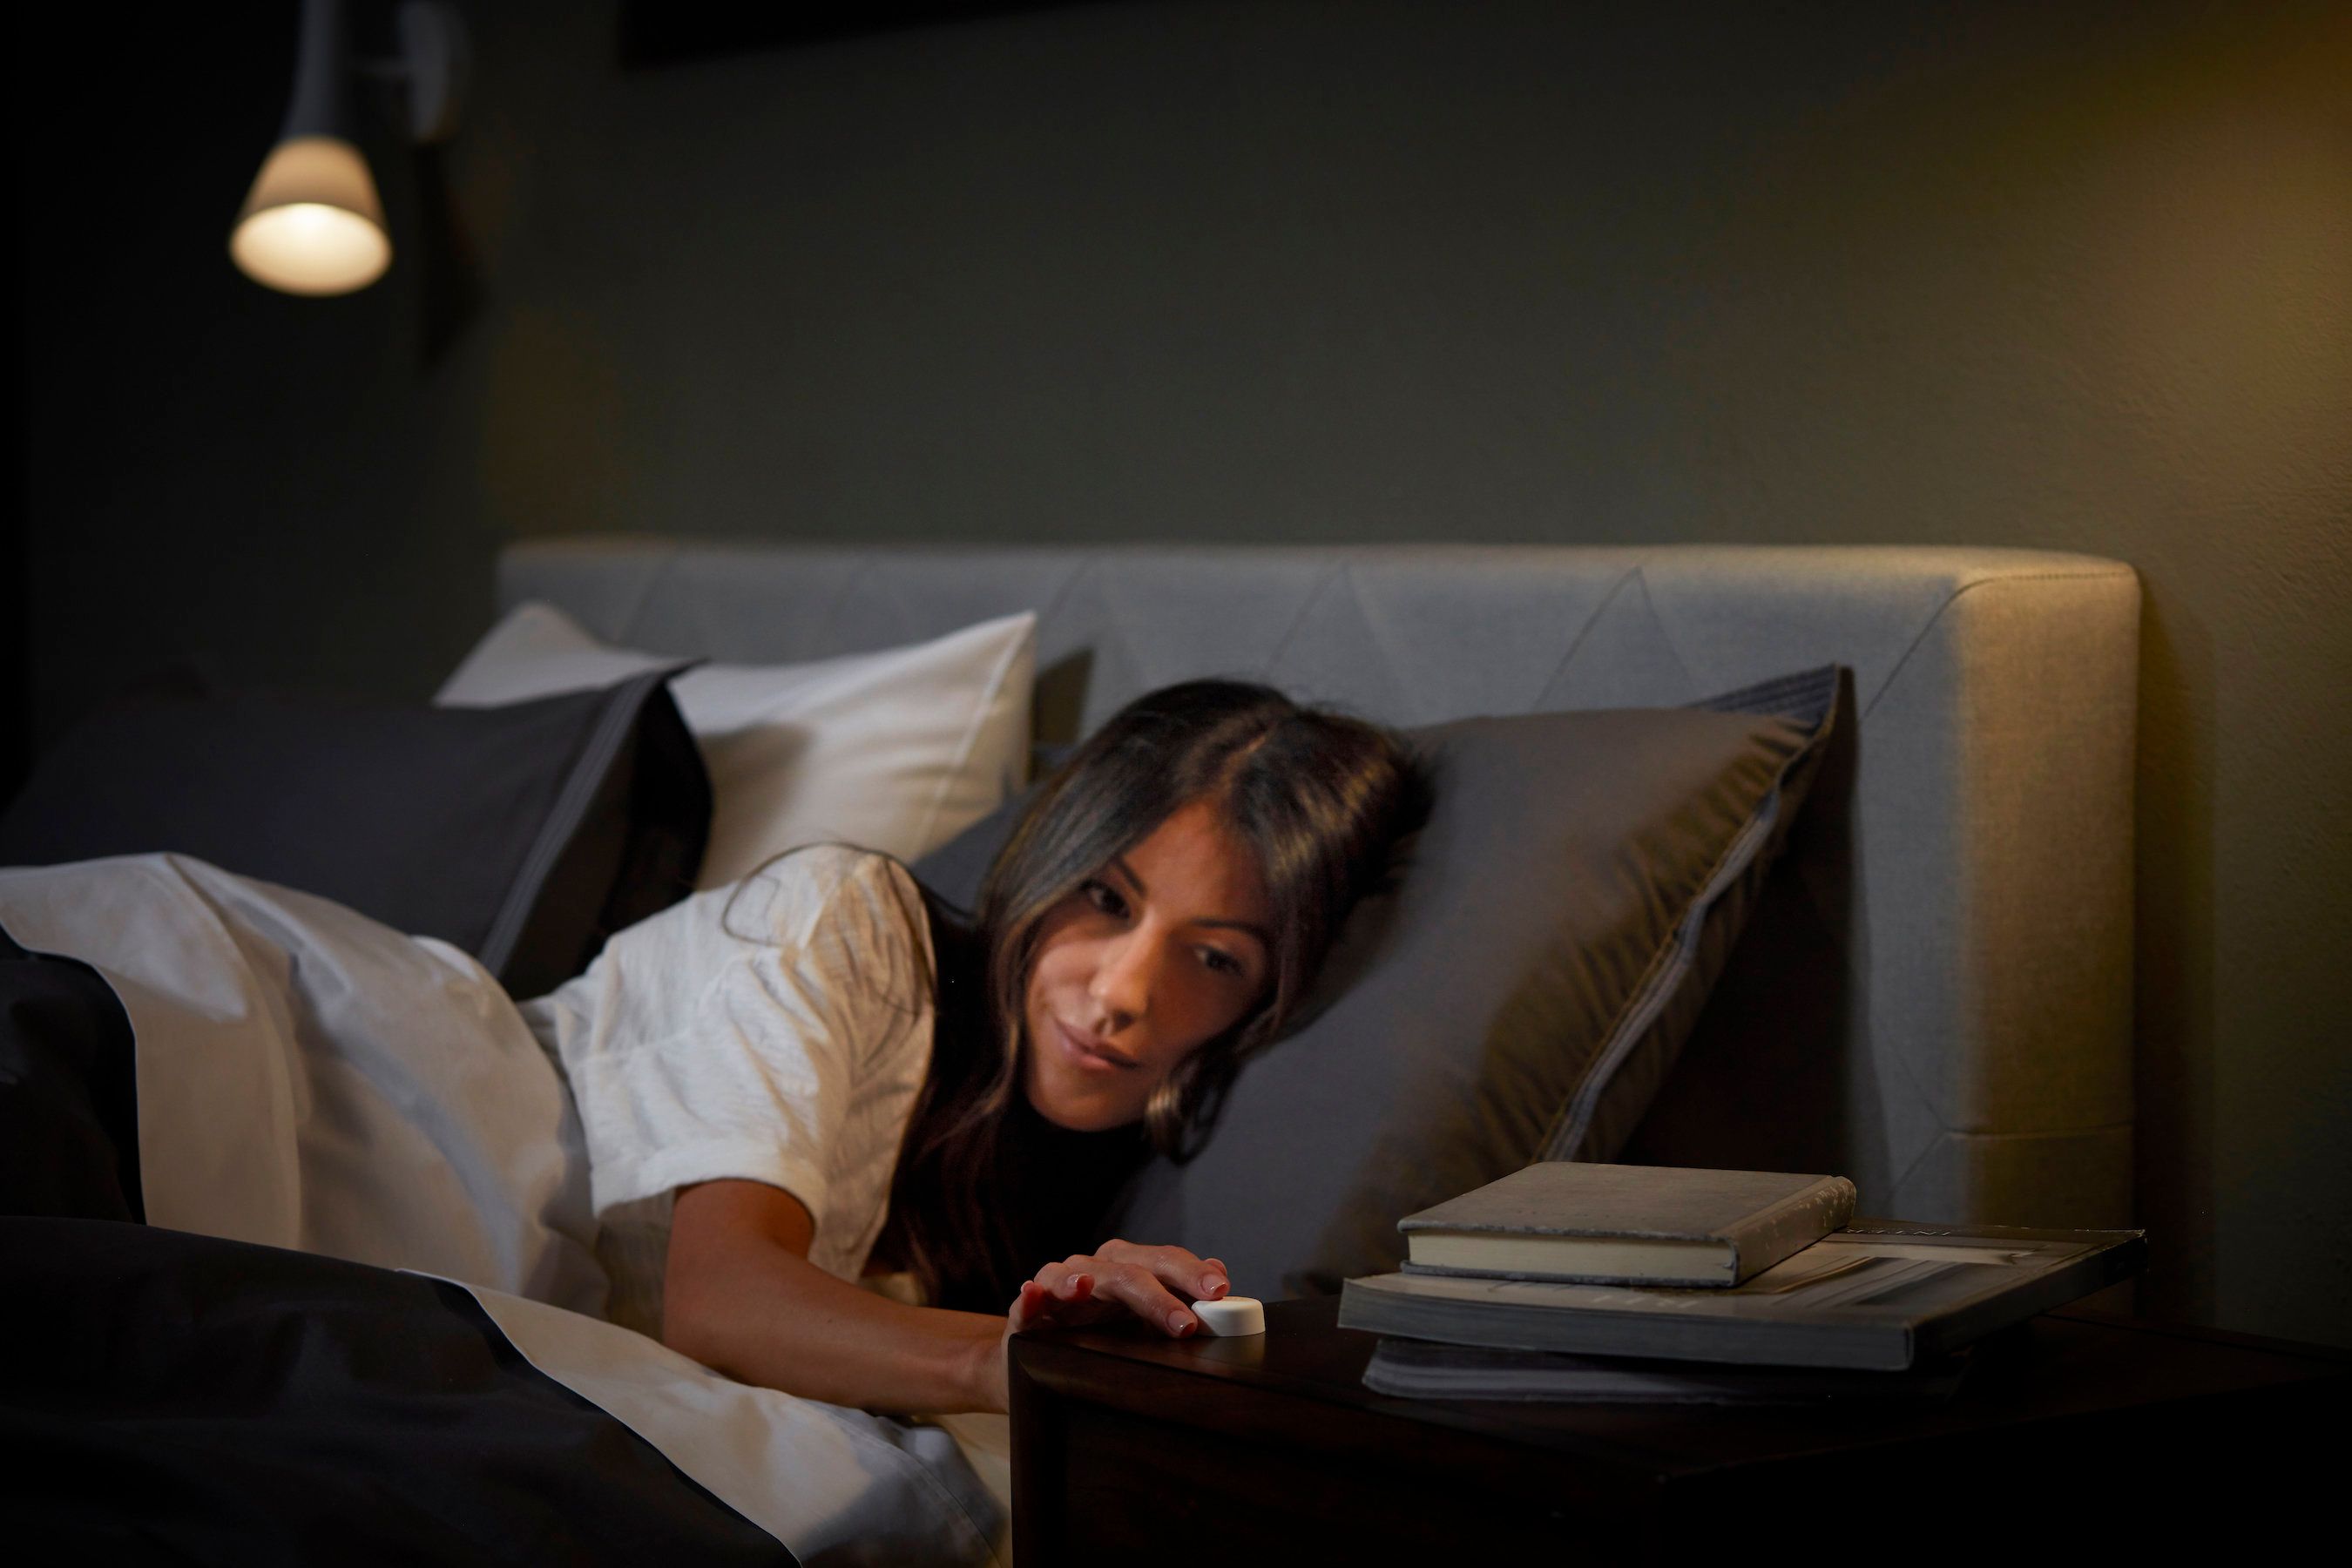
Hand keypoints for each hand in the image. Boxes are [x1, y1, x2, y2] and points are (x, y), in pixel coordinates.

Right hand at [984, 1241, 1231, 1408]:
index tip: (1220, 1290)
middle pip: (1128, 1268)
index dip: (1191, 1272)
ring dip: (1082, 1282)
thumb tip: (1220, 1274)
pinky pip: (1027, 1302)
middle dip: (1157, 1290)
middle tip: (1185, 1320)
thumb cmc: (1099, 1336)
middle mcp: (1094, 1268)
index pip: (1163, 1261)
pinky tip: (1033, 1295)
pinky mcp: (1027, 1313)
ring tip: (1089, 1287)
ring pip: (1075, 1276)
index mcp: (1127, 1268)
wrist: (1040, 1359)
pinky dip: (1031, 1297)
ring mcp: (1058, 1286)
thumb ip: (1179, 1297)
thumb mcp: (1143, 1319)